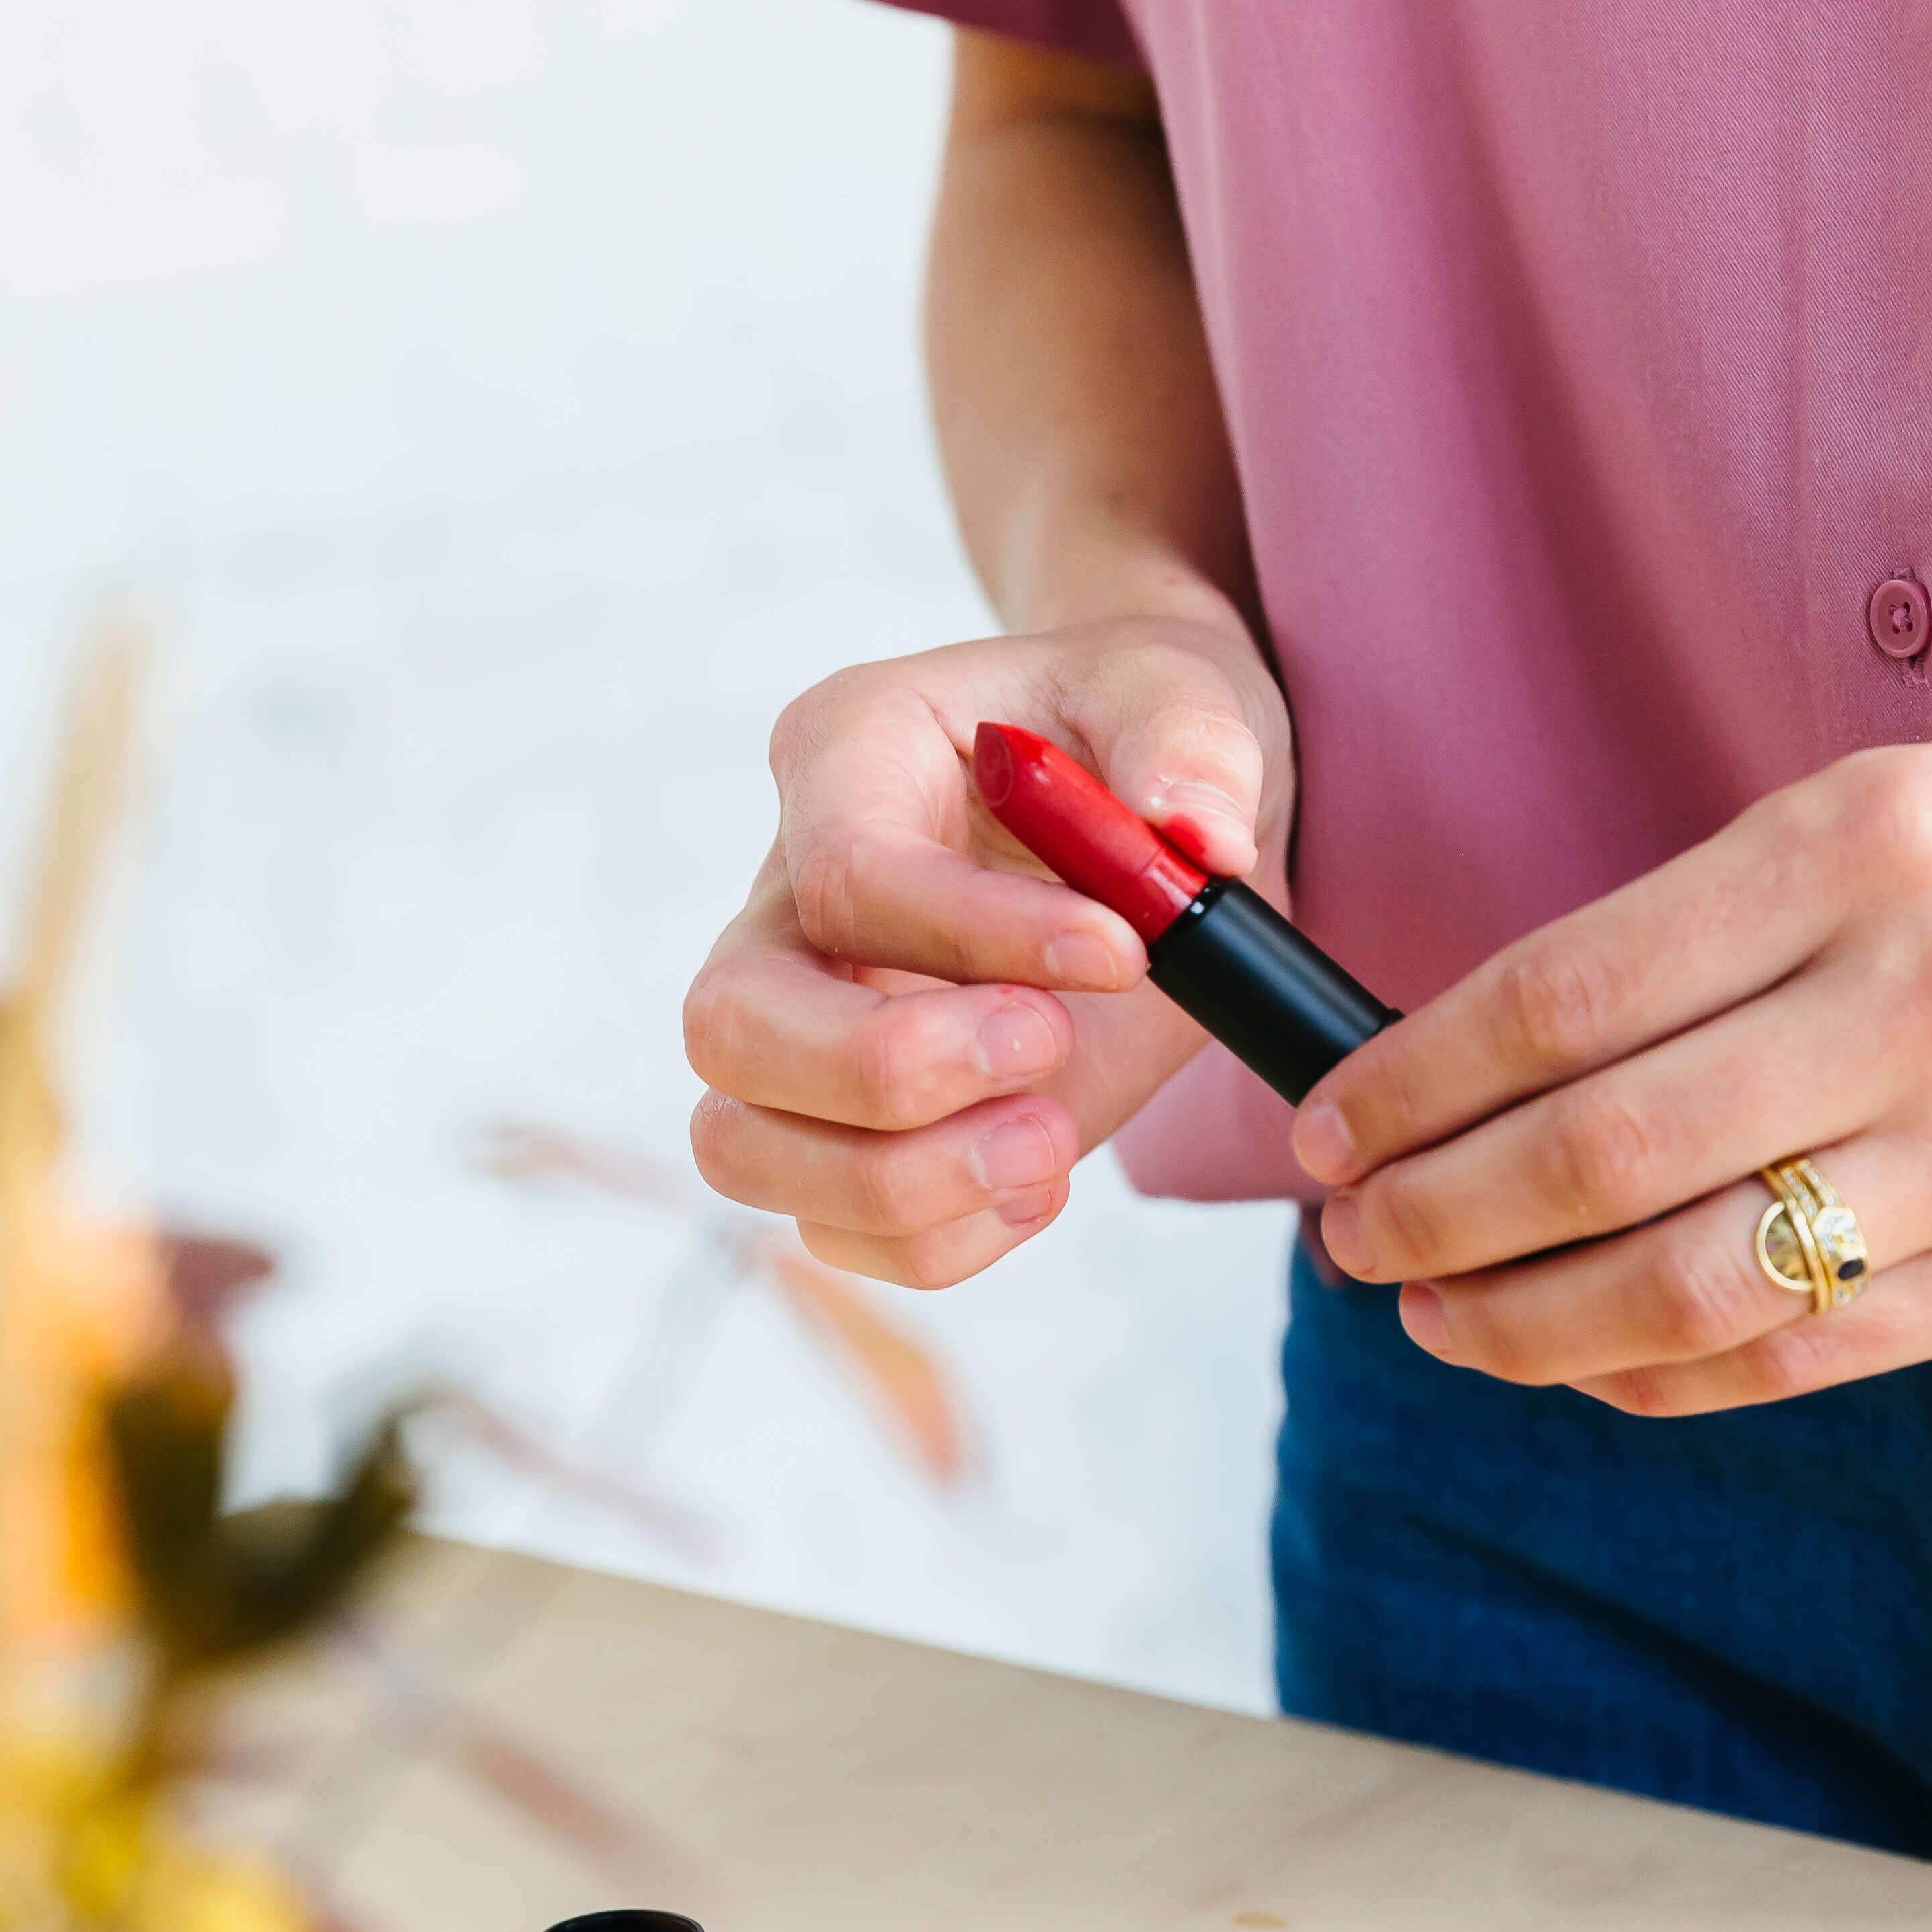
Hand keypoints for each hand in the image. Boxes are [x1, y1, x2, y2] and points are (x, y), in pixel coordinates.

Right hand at [686, 612, 1289, 1286]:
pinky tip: (1042, 1177)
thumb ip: (1192, 743)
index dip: (977, 935)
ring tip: (1051, 1138)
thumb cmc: (1135, 733)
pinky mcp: (852, 1128)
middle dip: (889, 1071)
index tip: (1122, 951)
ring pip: (741, 1146)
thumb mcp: (1183, 693)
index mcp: (846, 758)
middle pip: (731, 1023)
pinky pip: (835, 1229)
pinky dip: (941, 1237)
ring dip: (902, 1181)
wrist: (1149, 813)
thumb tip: (1200, 839)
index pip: (847, 875)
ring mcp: (802, 1024)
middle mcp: (788, 900)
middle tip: (1051, 1047)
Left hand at [1293, 709, 1931, 1413]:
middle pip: (1596, 1157)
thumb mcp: (1890, 808)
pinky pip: (1808, 1356)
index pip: (1561, 997)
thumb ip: (1710, 933)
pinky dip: (1666, 1377)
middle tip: (1350, 1238)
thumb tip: (1501, 1057)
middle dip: (1431, 1216)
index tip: (1331, 1126)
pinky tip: (1588, 1365)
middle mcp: (1919, 1003)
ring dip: (1522, 1322)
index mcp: (1859, 851)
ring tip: (1437, 1316)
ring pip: (1688, 1286)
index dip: (1413, 1083)